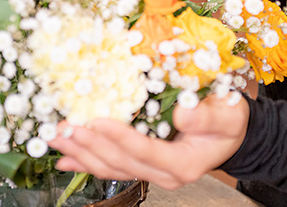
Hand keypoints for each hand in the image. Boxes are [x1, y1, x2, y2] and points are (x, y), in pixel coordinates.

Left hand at [49, 94, 249, 189]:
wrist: (231, 135)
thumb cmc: (230, 121)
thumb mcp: (228, 114)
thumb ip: (208, 115)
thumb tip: (182, 112)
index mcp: (183, 163)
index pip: (145, 151)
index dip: (119, 137)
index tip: (96, 121)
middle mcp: (165, 174)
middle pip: (120, 162)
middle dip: (89, 145)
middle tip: (63, 128)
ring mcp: (152, 173)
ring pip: (110, 167)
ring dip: (80, 153)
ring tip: (56, 139)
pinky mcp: (143, 166)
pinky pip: (111, 167)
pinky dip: (86, 162)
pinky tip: (66, 158)